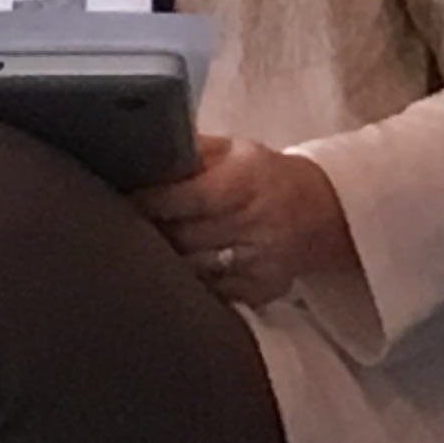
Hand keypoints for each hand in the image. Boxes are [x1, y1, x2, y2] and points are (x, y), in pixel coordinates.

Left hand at [134, 136, 357, 310]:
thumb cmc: (263, 177)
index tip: (123, 199)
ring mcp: (259, 262)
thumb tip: (142, 152)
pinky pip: (211, 292)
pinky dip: (192, 283)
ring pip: (190, 269)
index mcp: (244, 181)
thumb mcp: (234, 150)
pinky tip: (186, 269)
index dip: (148, 201)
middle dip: (151, 231)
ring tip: (153, 247)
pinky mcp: (260, 290)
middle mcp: (254, 223)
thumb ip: (191, 150)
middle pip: (181, 236)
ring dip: (167, 260)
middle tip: (127, 224)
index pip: (184, 197)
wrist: (320, 212)